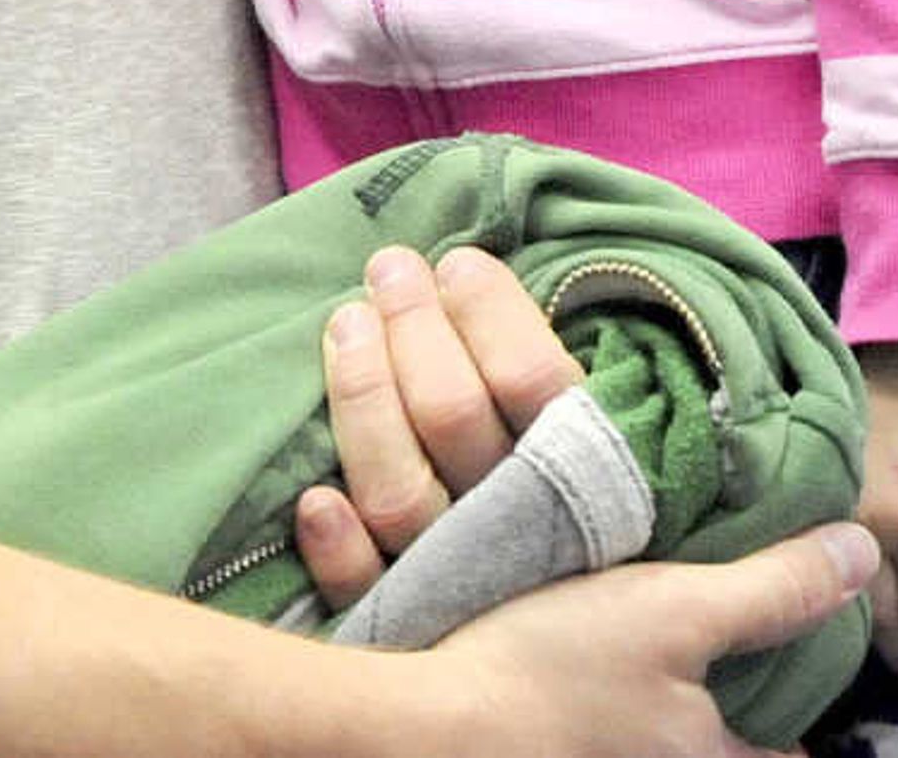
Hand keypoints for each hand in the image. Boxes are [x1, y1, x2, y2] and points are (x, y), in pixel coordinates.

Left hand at [296, 243, 586, 606]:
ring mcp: (463, 578)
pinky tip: (314, 499)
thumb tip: (464, 268)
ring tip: (347, 321)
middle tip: (390, 269)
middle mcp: (525, 526)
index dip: (488, 311)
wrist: (580, 635)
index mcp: (583, 467)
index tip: (456, 262)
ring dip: (363, 397)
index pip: (532, 378)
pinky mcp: (409, 623)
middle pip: (453, 415)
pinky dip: (339, 550)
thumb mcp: (582, 420)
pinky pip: (368, 592)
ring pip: (399, 491)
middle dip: (413, 327)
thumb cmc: (559, 476)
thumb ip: (538, 358)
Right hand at [408, 522, 880, 757]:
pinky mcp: (544, 752)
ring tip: (653, 646)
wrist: (421, 725)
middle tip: (729, 653)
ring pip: (656, 740)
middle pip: (718, 748)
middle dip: (729, 712)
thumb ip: (774, 590)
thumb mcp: (675, 611)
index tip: (807, 691)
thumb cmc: (556, 671)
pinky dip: (609, 705)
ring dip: (663, 705)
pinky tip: (586, 662)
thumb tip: (864, 556)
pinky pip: (601, 733)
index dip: (800, 731)